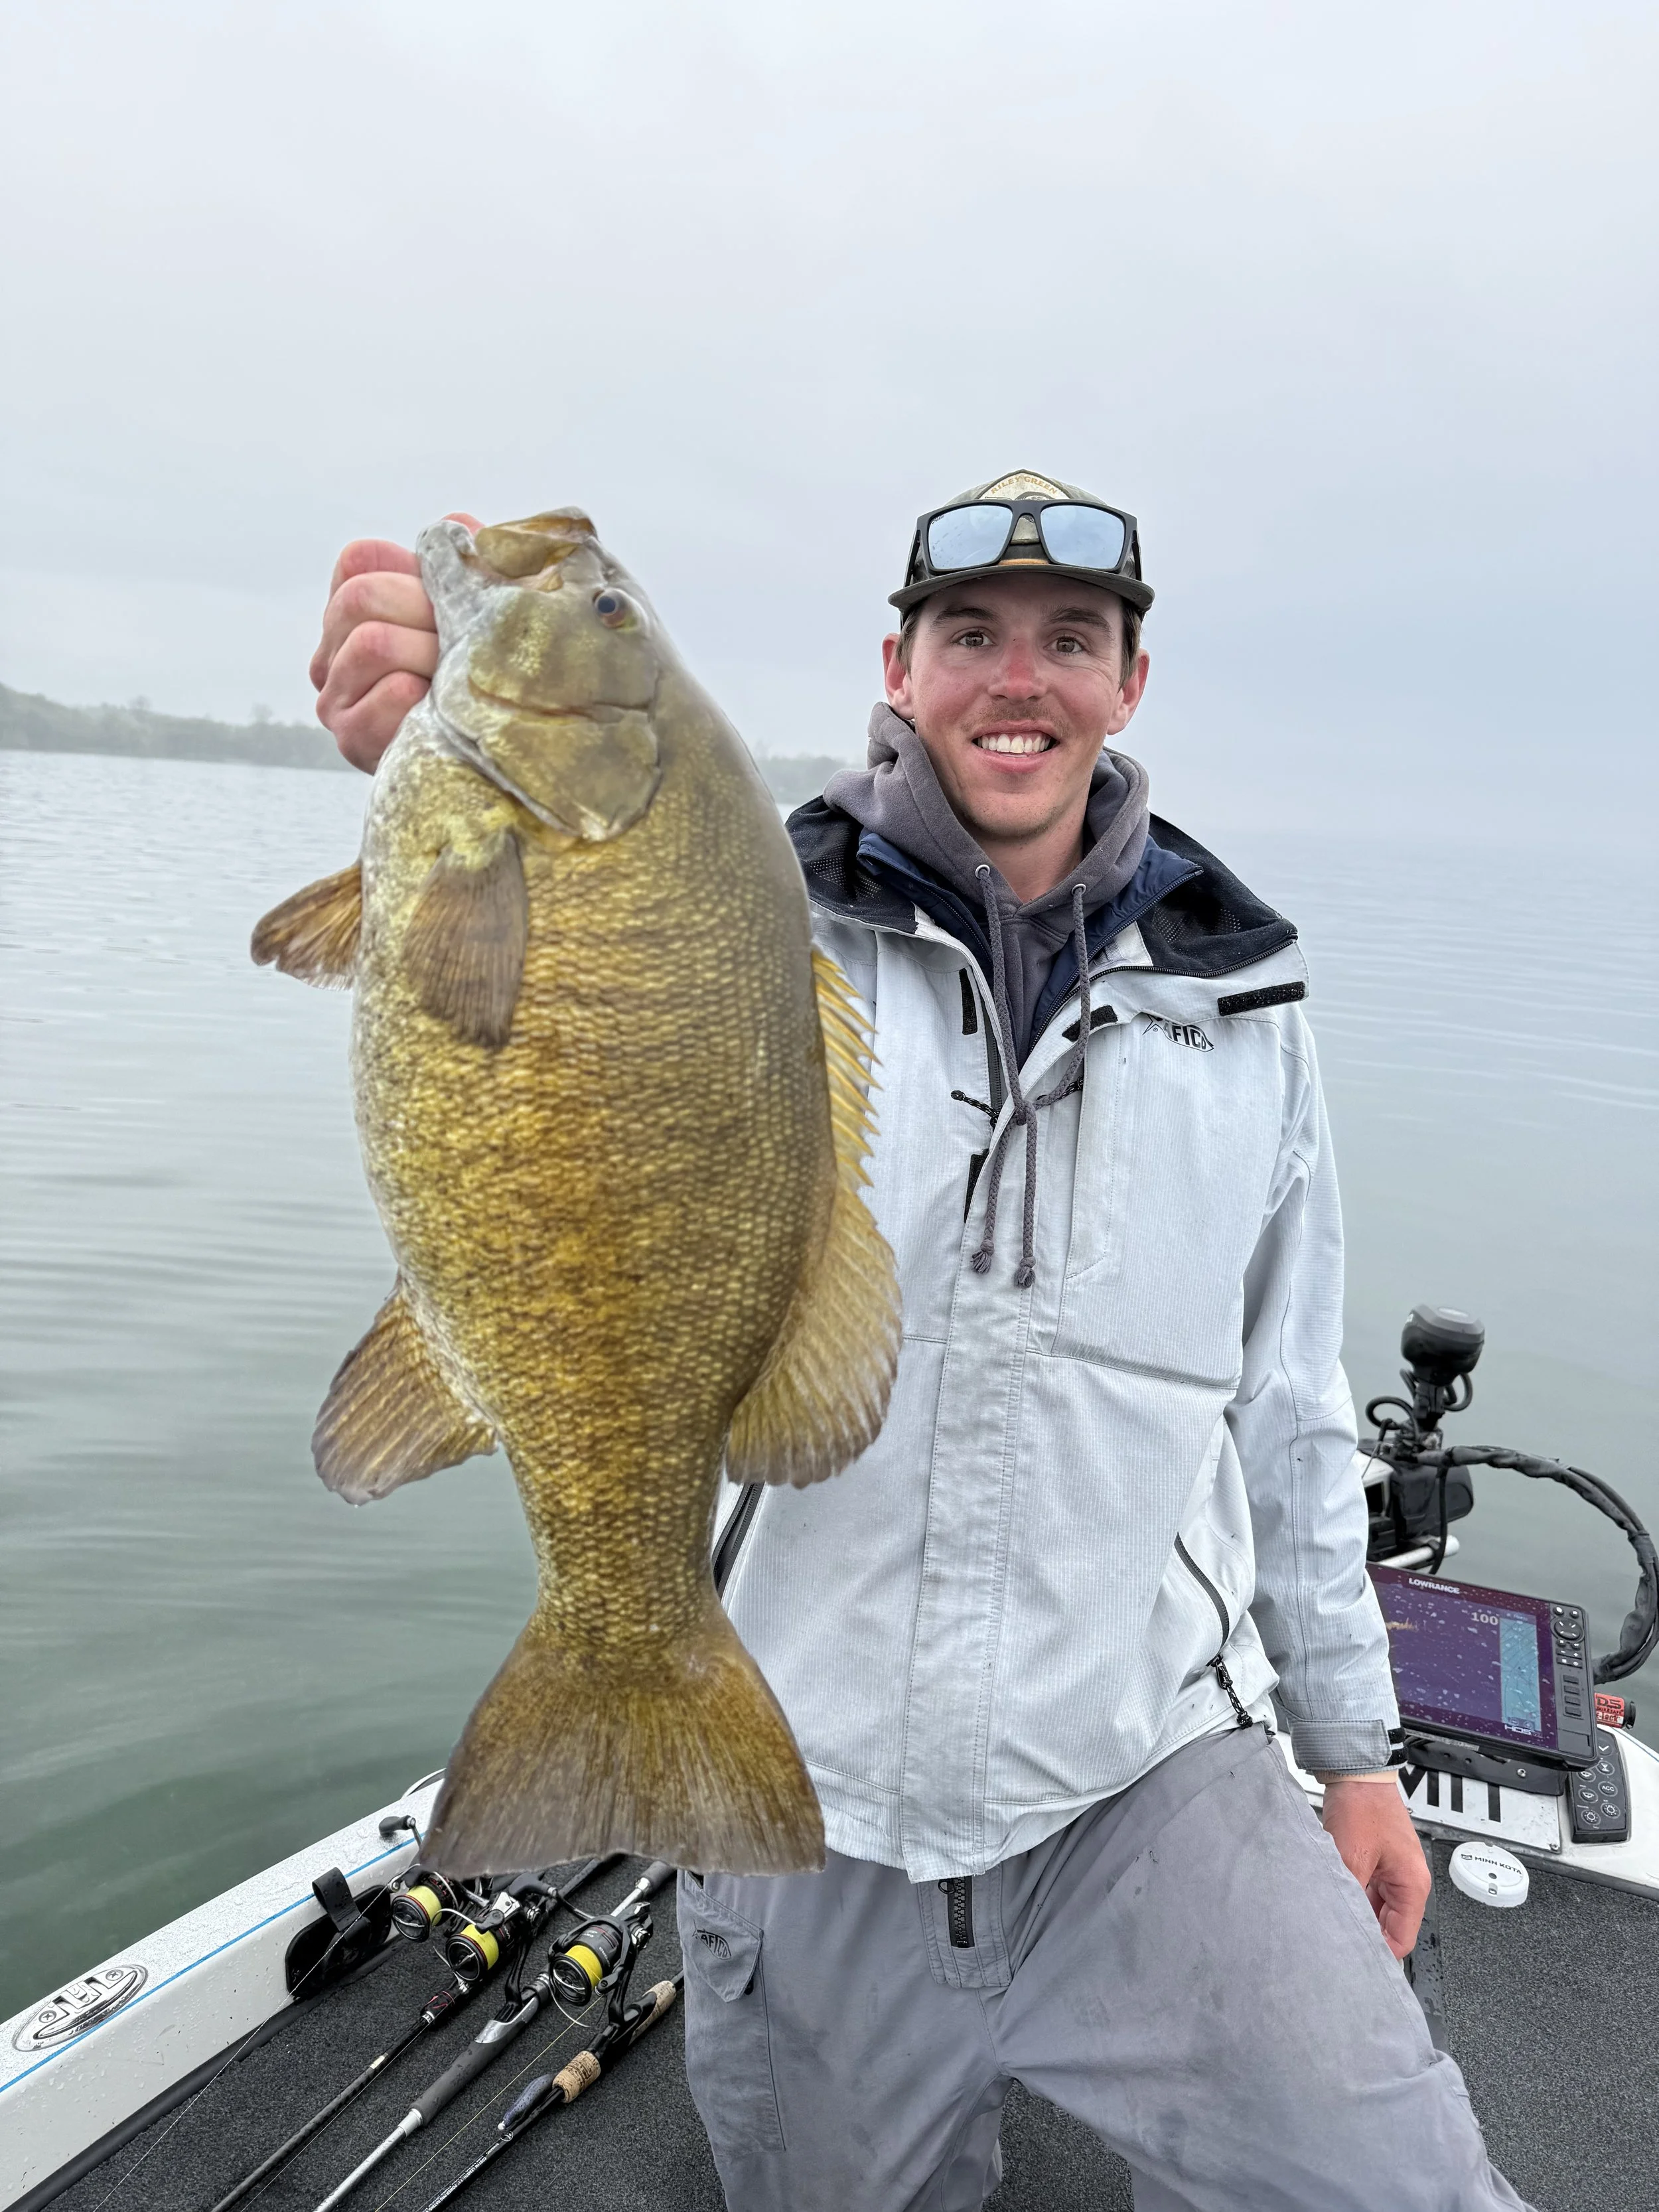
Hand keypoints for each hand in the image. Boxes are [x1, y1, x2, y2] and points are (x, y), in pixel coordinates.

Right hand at [310, 512, 480, 771]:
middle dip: (426, 615)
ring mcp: (334, 695)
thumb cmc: (491, 672)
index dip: (416, 575)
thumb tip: (461, 527)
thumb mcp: (488, 608)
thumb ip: (473, 562)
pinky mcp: (351, 737)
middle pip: (362, 597)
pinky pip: (386, 694)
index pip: (360, 561)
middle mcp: (333, 648)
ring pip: (372, 643)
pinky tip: (440, 710)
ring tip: (457, 681)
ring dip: (431, 657)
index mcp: (354, 607)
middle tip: (465, 647)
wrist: (497, 754)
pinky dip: (422, 697)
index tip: (453, 604)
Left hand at [1318, 1774, 1430, 1957]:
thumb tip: (1344, 1929)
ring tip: (1332, 1917)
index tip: (1354, 1959)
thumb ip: (1351, 1897)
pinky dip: (1352, 1894)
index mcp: (1412, 1885)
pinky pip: (1366, 1890)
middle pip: (1389, 1925)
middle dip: (1365, 1932)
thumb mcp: (1351, 1858)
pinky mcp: (1377, 1861)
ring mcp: (1392, 1870)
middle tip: (1337, 1940)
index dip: (1379, 1953)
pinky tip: (1333, 1895)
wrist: (1354, 1770)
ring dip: (1356, 1912)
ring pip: (1375, 1908)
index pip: (1401, 1939)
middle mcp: (1407, 1880)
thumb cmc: (1361, 1806)